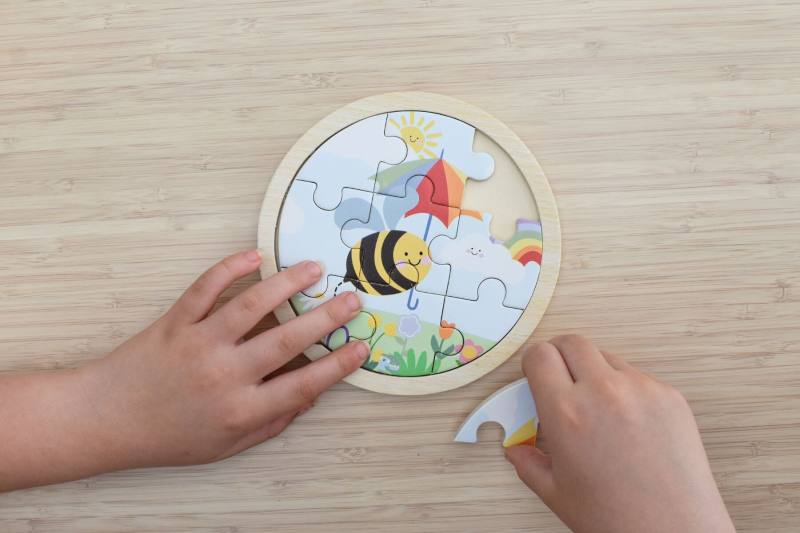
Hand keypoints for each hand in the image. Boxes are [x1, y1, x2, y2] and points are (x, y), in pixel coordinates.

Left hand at [0, 250, 367, 490]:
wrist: (106, 419)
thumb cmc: (169, 436)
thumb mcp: (226, 445)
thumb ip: (271, 423)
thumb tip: (308, 397)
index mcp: (240, 409)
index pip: (302, 384)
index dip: (337, 365)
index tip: (361, 347)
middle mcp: (224, 374)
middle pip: (285, 339)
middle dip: (326, 317)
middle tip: (352, 299)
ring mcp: (200, 342)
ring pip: (251, 305)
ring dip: (286, 284)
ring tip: (314, 268)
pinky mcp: (176, 320)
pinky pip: (206, 288)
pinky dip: (230, 268)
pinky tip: (254, 255)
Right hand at [505, 335, 734, 532]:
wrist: (676, 532)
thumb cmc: (618, 519)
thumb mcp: (557, 493)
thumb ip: (529, 463)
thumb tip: (517, 449)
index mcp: (567, 413)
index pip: (539, 355)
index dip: (533, 363)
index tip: (535, 374)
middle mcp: (603, 392)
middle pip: (572, 342)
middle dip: (560, 356)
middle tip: (561, 379)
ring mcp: (641, 390)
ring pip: (606, 356)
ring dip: (594, 371)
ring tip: (598, 409)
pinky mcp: (669, 395)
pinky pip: (637, 376)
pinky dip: (626, 388)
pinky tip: (627, 422)